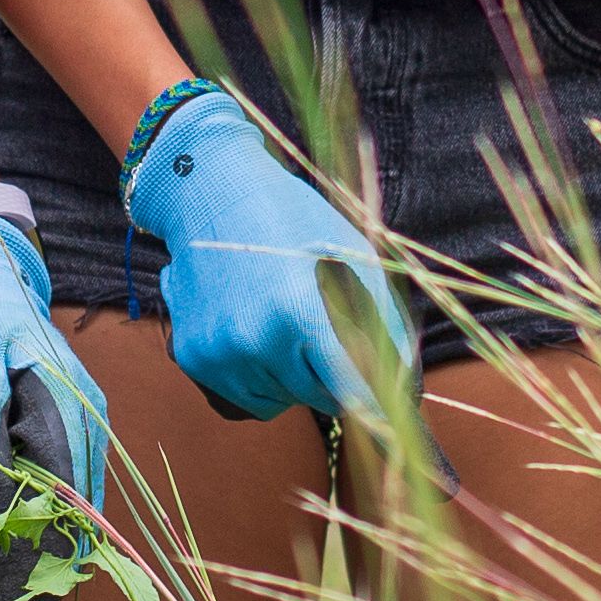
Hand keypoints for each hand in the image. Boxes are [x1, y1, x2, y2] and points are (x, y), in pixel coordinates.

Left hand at [0, 205, 110, 600]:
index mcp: (71, 413)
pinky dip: (20, 536)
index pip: (63, 518)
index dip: (34, 575)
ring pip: (64, 523)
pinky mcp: (62, 441)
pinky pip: (52, 504)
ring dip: (20, 563)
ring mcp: (80, 436)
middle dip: (26, 582)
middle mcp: (87, 430)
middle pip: (72, 531)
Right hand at [120, 79, 400, 425]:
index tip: (390, 406)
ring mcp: (219, 354)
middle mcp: (254, 341)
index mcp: (300, 312)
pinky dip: (261, 377)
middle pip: (321, 400)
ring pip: (282, 403)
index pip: (353, 390)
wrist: (212, 193)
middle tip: (329, 334)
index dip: (377, 400)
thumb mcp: (353, 259)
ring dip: (295, 380)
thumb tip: (406, 390)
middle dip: (336, 379)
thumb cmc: (295, 222)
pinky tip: (257, 331)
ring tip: (286, 324)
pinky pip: (246, 397)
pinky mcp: (194, 359)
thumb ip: (385, 326)